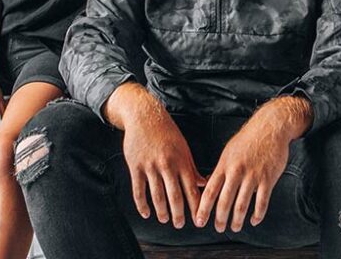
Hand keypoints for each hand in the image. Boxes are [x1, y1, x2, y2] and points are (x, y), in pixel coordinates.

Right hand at [122, 109, 204, 227]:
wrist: (145, 116)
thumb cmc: (167, 132)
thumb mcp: (184, 148)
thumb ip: (192, 168)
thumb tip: (204, 184)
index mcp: (182, 161)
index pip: (192, 189)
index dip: (196, 207)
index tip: (198, 219)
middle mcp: (167, 165)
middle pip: (174, 196)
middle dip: (178, 214)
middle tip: (180, 224)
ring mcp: (150, 167)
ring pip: (157, 195)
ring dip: (162, 211)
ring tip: (165, 219)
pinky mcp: (136, 167)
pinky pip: (139, 190)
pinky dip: (142, 204)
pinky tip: (146, 213)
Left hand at [195, 114, 293, 232]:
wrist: (270, 127)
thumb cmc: (248, 139)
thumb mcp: (228, 152)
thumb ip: (219, 169)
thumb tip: (208, 183)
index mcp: (224, 165)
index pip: (210, 191)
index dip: (203, 209)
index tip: (199, 221)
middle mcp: (236, 172)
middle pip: (224, 201)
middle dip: (220, 219)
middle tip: (218, 229)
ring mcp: (253, 176)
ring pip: (242, 204)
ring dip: (237, 220)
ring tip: (235, 228)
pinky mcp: (268, 179)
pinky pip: (262, 202)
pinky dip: (258, 214)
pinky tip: (254, 220)